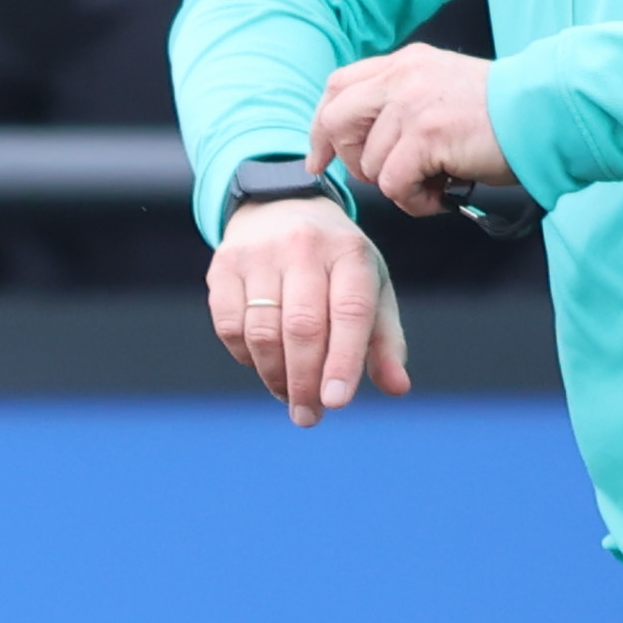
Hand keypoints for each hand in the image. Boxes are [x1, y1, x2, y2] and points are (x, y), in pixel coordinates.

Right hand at [207, 195, 408, 426]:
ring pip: (263, 332)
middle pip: (302, 327)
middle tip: (307, 415)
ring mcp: (260, 254)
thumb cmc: (334, 262)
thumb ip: (384, 340)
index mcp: (350, 252)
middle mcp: (305, 246)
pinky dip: (245, 356)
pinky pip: (229, 327)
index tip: (336, 402)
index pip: (350, 312)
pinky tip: (261, 363)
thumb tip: (397, 388)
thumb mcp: (369, 288)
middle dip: (304, 380)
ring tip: (288, 394)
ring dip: (274, 375)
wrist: (280, 207)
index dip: (343, 361)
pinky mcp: (224, 265)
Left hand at [309, 46, 512, 215]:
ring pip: (369, 164)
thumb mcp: (440, 90)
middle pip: (336, 122)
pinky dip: (413, 201)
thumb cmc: (501, 113)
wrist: (548, 109)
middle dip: (352, 161)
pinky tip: (440, 195)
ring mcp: (412, 104)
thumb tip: (360, 142)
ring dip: (397, 187)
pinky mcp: (425, 135)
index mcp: (404, 64)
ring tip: (434, 183)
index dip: (321, 128)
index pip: (337, 87)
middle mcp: (402, 78)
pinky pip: (393, 185)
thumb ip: (400, 103)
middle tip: (386, 177)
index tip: (321, 159)